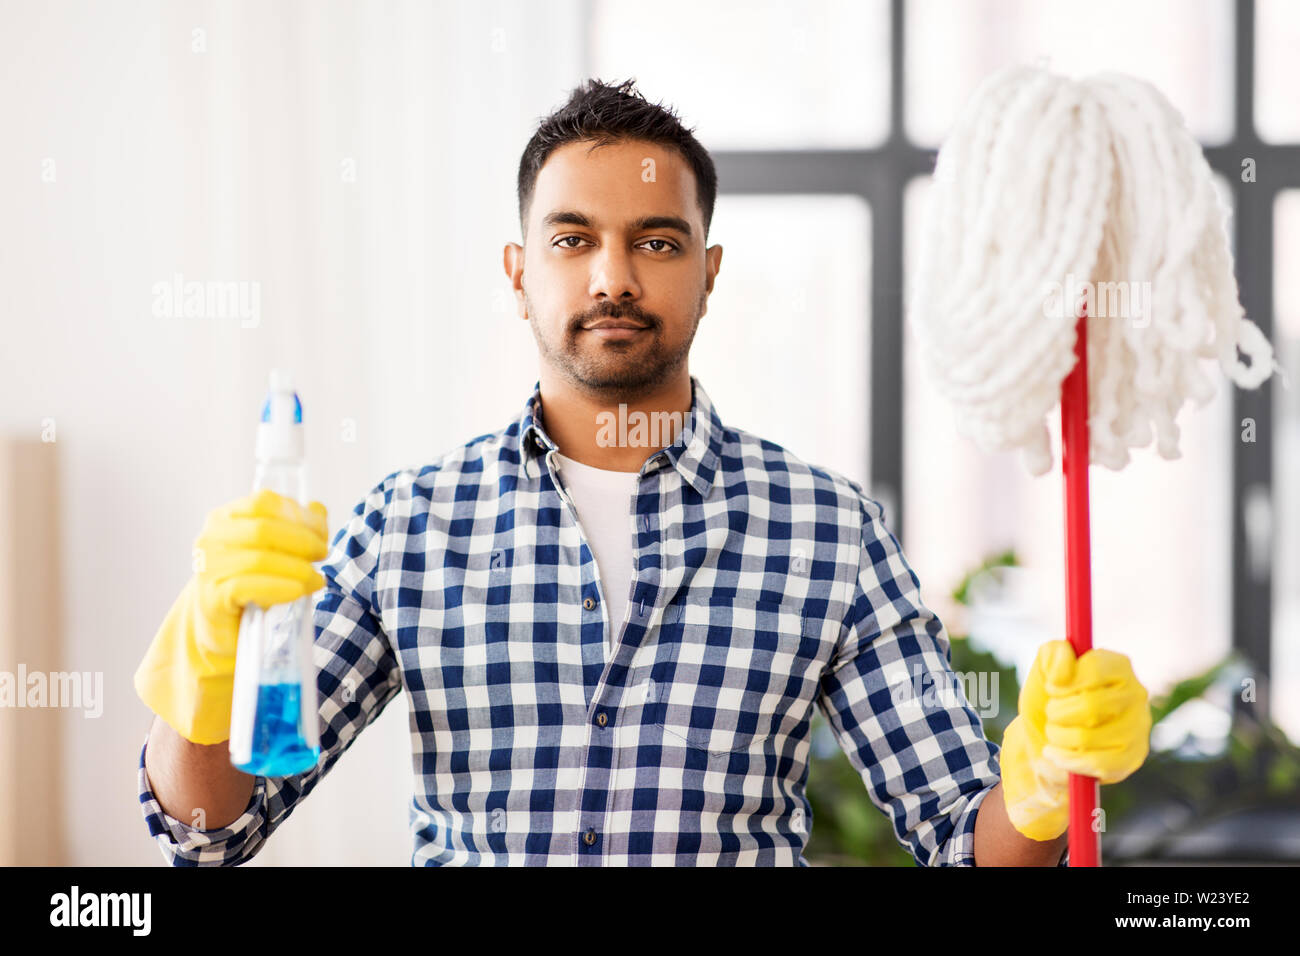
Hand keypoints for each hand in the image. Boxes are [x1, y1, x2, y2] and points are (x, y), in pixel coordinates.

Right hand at [134, 489, 328, 744]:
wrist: (221, 630)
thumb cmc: (252, 584)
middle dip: (302, 541)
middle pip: (265, 528)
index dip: (299, 515)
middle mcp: (211, 538)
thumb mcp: (274, 552)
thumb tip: (318, 508)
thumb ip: (296, 528)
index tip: (322, 533)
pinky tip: (298, 593)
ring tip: (316, 580)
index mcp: (226, 517)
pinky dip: (280, 587)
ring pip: (259, 558)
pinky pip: (248, 586)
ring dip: (297, 568)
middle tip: (323, 556)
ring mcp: (207, 568)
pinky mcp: (211, 599)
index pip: (265, 502)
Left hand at [1000, 640, 1150, 840]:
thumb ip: (1053, 654)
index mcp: (1117, 665)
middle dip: (1057, 712)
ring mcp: (1138, 728)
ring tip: (1054, 733)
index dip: (1063, 682)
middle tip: (1051, 713)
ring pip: (1088, 736)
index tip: (1051, 688)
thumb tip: (1067, 664)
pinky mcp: (1131, 758)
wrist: (1045, 740)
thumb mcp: (1043, 670)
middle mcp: (1136, 693)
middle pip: (1090, 705)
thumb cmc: (1048, 700)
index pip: (1094, 669)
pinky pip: (1094, 763)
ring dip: (1057, 736)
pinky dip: (1065, 759)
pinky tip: (1056, 753)